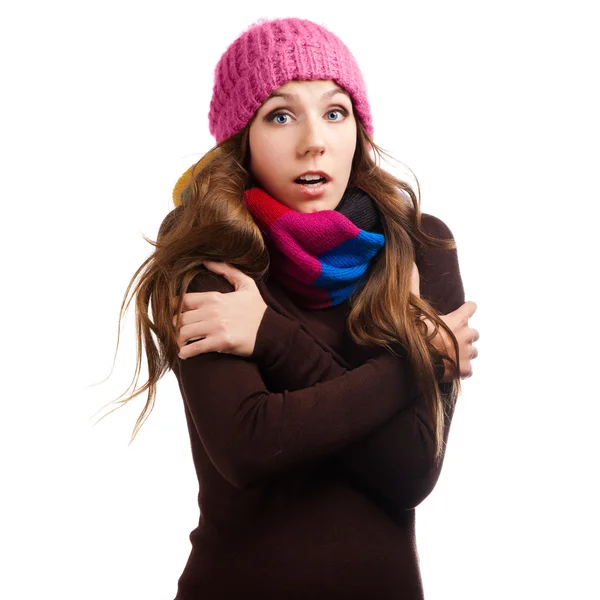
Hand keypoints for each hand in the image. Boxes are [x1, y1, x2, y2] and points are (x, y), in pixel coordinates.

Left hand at [173, 261, 267, 358]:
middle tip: (174, 332)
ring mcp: (216, 327)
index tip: (172, 314)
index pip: (182, 300)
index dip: (172, 308)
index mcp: (214, 297)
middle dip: (174, 326)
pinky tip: (184, 354)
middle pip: (179, 318)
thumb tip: (206, 261)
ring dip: (178, 340)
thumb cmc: (258, 310)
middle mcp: (213, 311)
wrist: (272, 333)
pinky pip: (195, 348)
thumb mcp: (247, 285)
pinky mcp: (221, 342)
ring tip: (179, 344)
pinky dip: (186, 352)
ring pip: (183, 333)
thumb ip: (227, 270)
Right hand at [411, 262, 478, 381]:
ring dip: (464, 352)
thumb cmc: (415, 334)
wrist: (414, 363)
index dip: (467, 309)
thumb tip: (411, 264)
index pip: (472, 308)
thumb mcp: (413, 309)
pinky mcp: (465, 370)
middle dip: (464, 335)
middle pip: (474, 333)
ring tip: (450, 354)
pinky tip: (450, 368)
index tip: (465, 310)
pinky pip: (468, 369)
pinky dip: (461, 369)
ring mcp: (466, 353)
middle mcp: (465, 335)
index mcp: (456, 320)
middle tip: (450, 338)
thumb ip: (414, 287)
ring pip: (473, 351)